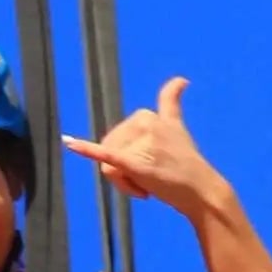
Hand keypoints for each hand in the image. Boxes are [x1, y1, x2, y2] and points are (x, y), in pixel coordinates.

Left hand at [64, 76, 231, 221]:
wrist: (202, 192)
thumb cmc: (186, 166)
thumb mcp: (177, 128)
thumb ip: (172, 102)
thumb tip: (181, 79)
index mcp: (151, 115)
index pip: (125, 129)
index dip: (127, 143)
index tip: (165, 94)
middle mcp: (147, 123)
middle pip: (111, 148)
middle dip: (123, 170)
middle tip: (150, 181)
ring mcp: (142, 143)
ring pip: (109, 164)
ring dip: (124, 182)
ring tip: (148, 186)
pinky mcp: (136, 162)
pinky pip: (105, 155)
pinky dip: (85, 149)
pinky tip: (69, 142)